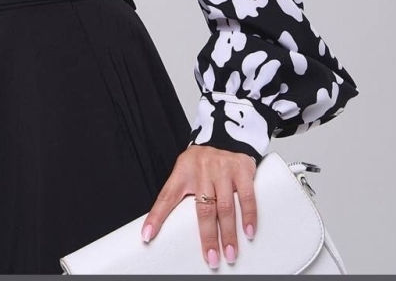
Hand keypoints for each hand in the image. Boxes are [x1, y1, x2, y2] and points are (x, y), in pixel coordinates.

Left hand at [140, 145, 257, 269]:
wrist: (225, 136)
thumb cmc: (202, 164)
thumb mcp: (185, 174)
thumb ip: (178, 198)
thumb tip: (159, 227)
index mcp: (183, 171)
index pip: (166, 196)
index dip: (156, 217)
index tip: (147, 235)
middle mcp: (202, 168)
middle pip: (203, 209)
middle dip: (207, 237)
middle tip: (211, 258)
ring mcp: (222, 167)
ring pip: (225, 206)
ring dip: (229, 233)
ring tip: (230, 253)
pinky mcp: (241, 167)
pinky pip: (246, 196)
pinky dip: (248, 216)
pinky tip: (248, 231)